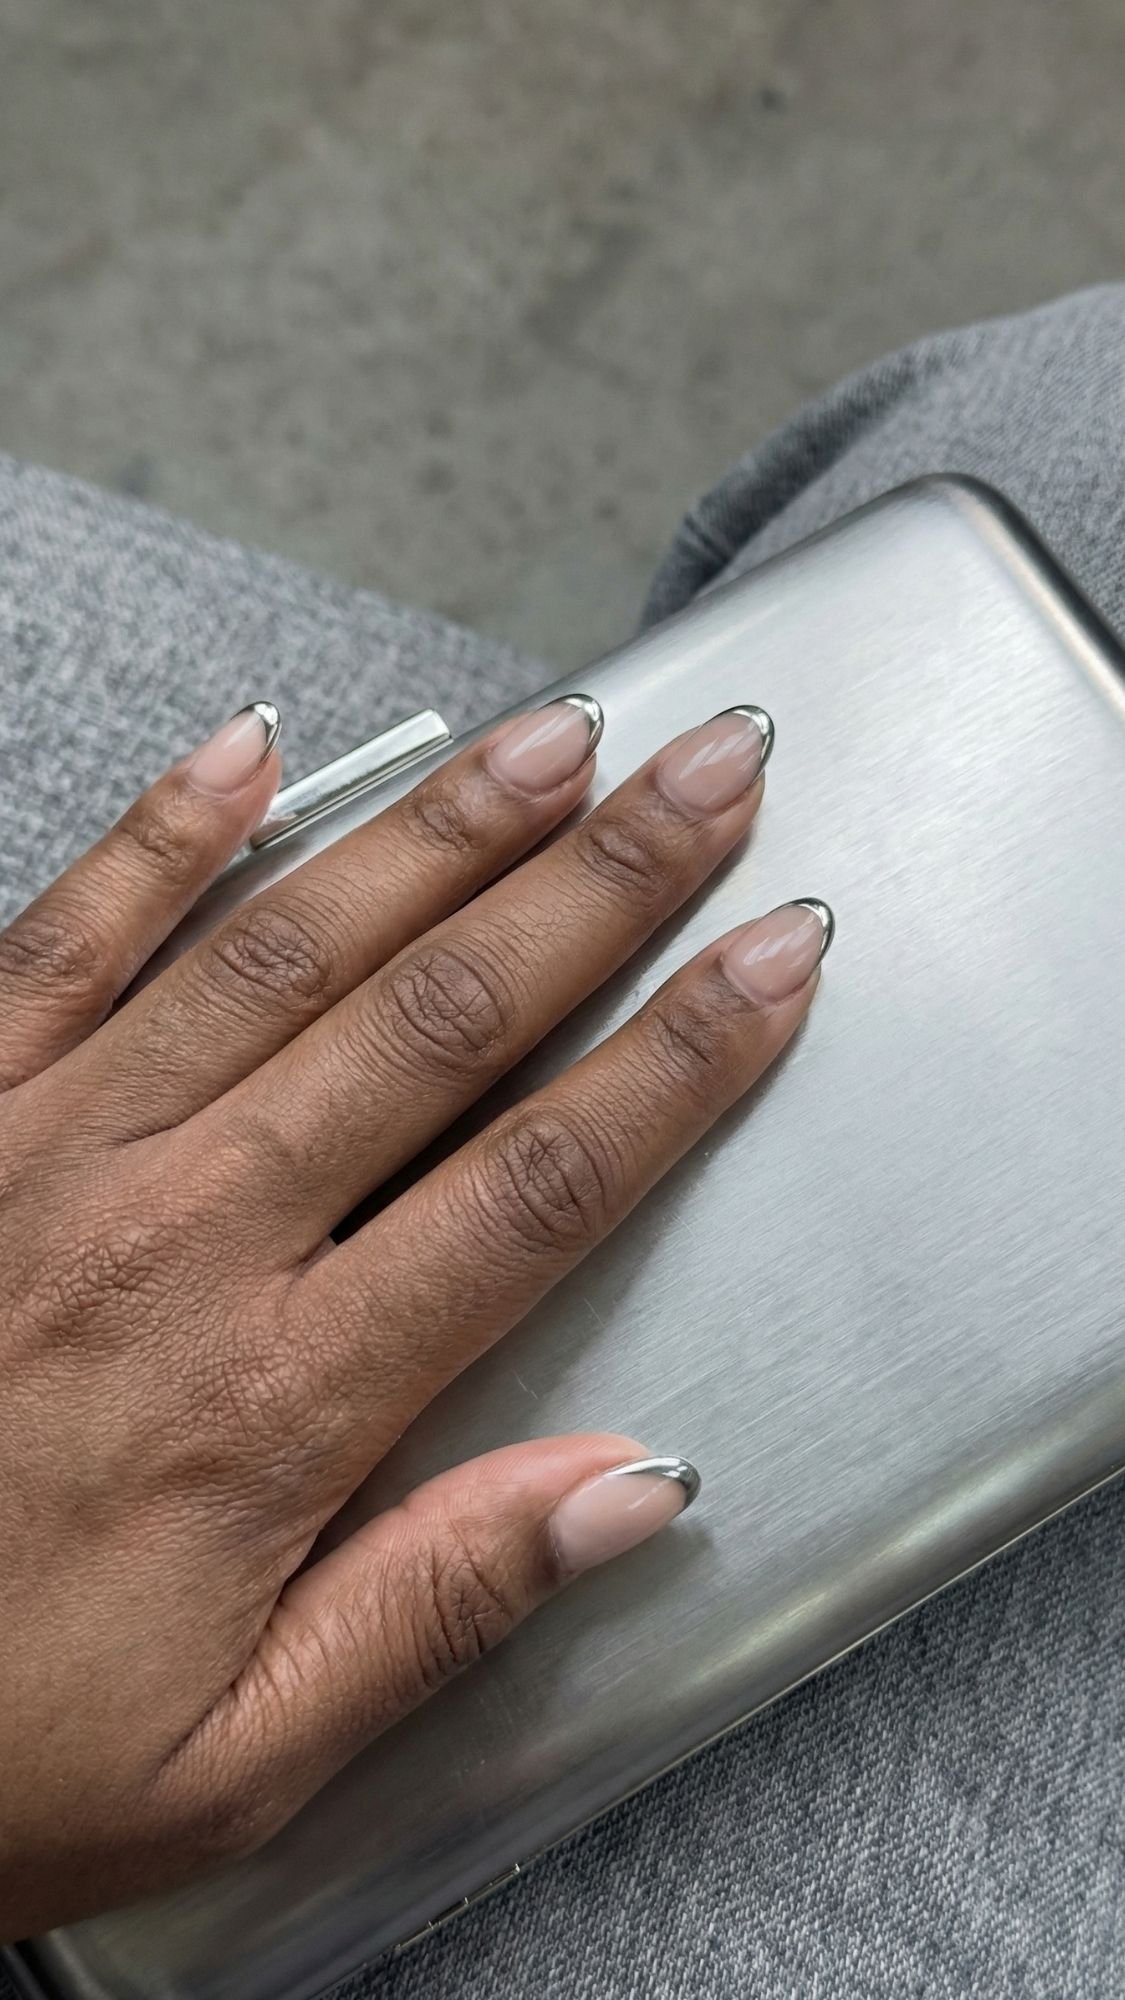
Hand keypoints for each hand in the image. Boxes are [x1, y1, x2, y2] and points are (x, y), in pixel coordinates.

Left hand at [0, 694, 829, 1935]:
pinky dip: (162, 837)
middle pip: (440, 1024)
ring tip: (559, 740)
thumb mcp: (233, 1753)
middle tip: (709, 778)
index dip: (679, 1061)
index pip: (534, 1188)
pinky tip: (252, 752)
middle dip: (601, 885)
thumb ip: (434, 1604)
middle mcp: (171, 1243)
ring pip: (284, 951)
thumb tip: (629, 1483)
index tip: (772, 961)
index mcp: (267, 1401)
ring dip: (438, 832)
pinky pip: (64, 939)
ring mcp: (46, 1154)